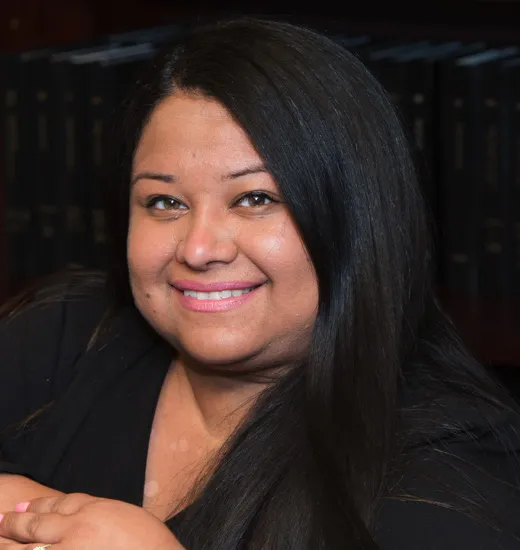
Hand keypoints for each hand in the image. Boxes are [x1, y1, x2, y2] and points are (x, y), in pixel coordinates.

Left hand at [0, 493, 184, 549]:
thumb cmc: (148, 542)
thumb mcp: (123, 516)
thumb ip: (98, 513)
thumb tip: (76, 516)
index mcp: (94, 511)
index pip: (58, 503)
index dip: (37, 505)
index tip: (22, 507)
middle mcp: (76, 530)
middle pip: (36, 524)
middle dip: (14, 523)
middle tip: (0, 521)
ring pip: (28, 548)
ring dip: (10, 544)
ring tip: (0, 539)